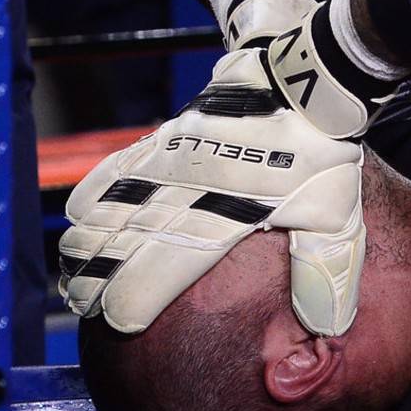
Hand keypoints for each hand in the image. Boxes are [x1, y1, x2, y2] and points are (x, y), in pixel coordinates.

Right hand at [59, 48, 365, 336]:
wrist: (298, 83)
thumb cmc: (319, 152)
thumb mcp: (336, 216)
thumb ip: (325, 274)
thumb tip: (326, 327)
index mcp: (217, 222)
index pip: (152, 273)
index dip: (128, 303)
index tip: (117, 321)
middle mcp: (177, 196)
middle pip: (112, 246)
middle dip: (91, 280)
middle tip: (83, 303)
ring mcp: (162, 163)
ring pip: (100, 210)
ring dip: (82, 243)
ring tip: (74, 269)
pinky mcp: (160, 138)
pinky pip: (109, 169)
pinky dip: (89, 196)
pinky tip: (80, 214)